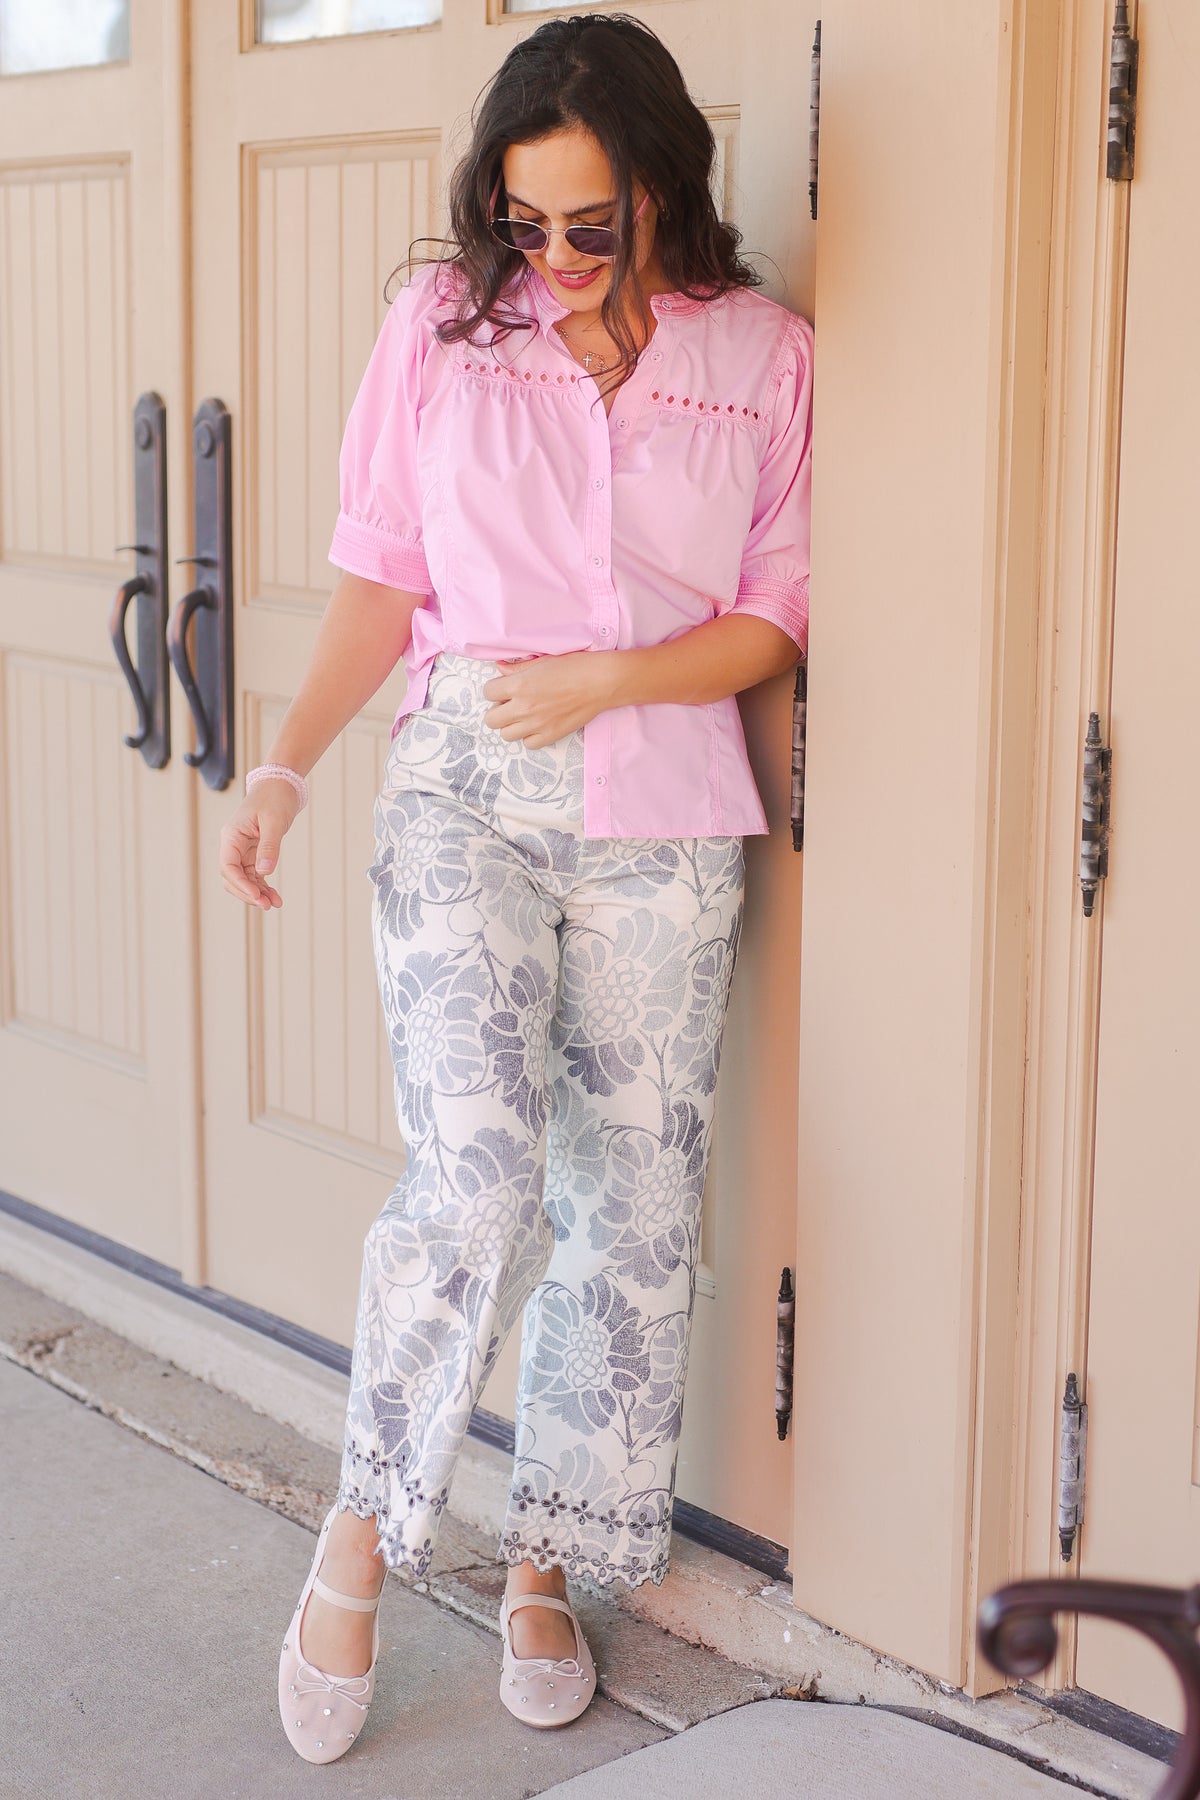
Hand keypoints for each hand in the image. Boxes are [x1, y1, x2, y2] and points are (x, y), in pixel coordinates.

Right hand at [219, 778, 302, 909]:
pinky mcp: (253, 852)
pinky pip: (254, 875)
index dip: (240, 885)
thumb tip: (264, 872)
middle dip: (247, 893)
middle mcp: (233, 845)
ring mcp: (242, 850)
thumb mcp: (274, 822)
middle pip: (232, 877)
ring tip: (275, 903)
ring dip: (257, 893)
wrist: (281, 785)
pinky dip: (263, 886)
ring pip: (243, 879)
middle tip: (267, 905)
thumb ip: (269, 847)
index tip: (257, 897)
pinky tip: (275, 896)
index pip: (228, 867)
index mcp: (231, 836)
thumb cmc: (275, 798)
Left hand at [481, 650, 617, 748]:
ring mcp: (537, 724)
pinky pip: (528, 744)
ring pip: (506, 735)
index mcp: (519, 685)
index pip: (488, 693)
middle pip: (491, 719)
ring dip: (511, 725)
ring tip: (523, 716)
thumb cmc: (575, 666)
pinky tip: (537, 725)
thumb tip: (500, 669)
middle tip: (509, 704)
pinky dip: (529, 736)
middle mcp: (524, 707)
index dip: (495, 690)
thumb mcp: (543, 660)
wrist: (601, 681)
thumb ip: (518, 668)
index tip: (504, 689)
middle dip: (497, 710)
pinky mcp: (551, 735)